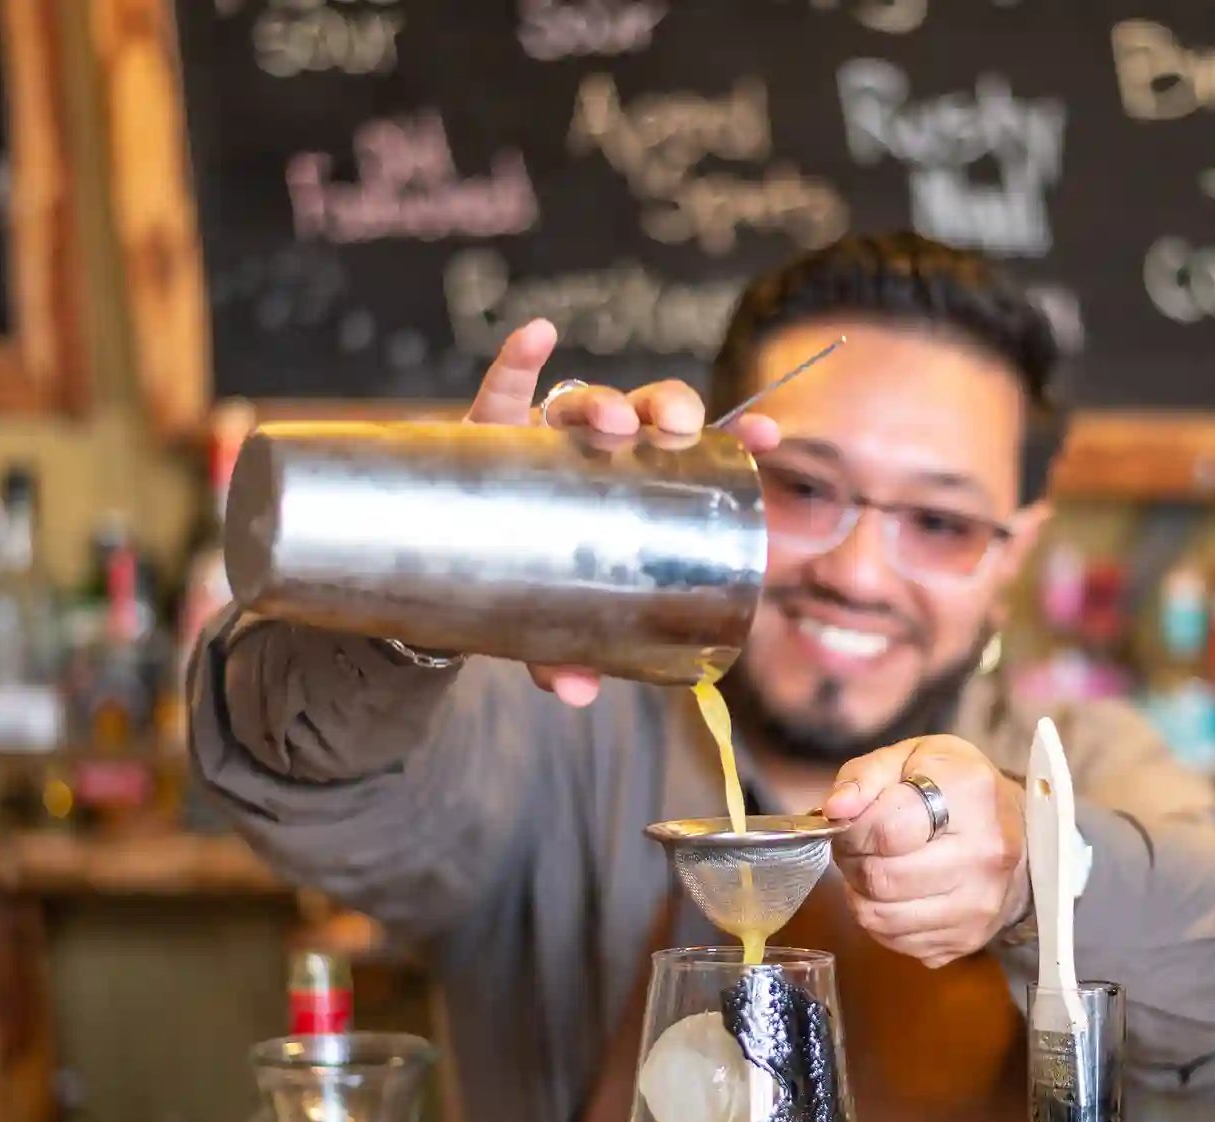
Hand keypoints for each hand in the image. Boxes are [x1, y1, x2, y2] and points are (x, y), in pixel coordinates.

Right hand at [463, 319, 781, 706]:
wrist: (448, 570)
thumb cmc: (528, 583)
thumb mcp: (555, 623)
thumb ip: (567, 653)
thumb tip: (577, 693)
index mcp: (630, 485)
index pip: (686, 452)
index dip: (729, 437)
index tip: (766, 439)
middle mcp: (592, 452)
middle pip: (641, 414)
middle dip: (665, 409)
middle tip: (677, 428)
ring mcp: (540, 437)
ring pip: (580, 402)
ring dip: (601, 401)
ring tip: (612, 422)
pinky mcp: (485, 431)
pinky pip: (500, 388)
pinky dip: (518, 360)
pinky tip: (538, 336)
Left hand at [822, 736, 1025, 968]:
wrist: (1017, 833)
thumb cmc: (954, 788)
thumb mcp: (911, 758)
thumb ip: (865, 776)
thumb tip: (836, 809)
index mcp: (970, 795)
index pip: (885, 831)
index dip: (852, 830)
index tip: (852, 823)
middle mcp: (984, 854)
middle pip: (881, 878)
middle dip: (853, 862)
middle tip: (859, 848)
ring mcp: (980, 903)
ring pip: (881, 917)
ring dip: (862, 895)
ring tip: (876, 868)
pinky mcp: (970, 938)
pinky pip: (897, 942)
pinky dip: (882, 921)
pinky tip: (896, 894)